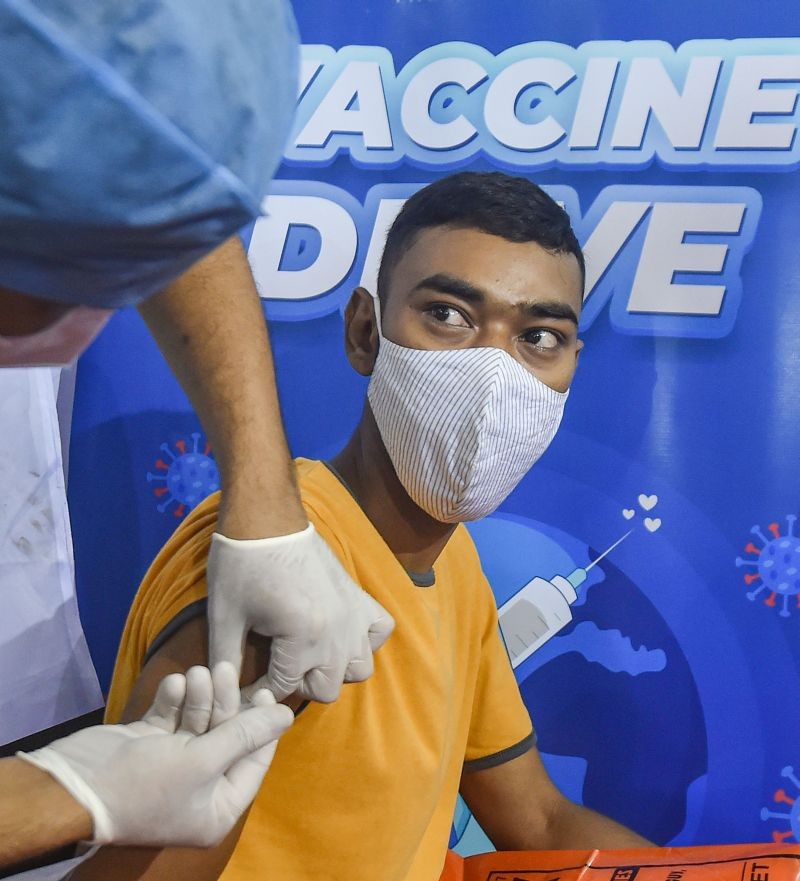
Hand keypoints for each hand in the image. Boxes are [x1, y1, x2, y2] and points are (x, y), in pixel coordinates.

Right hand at [17, 663, 292, 846]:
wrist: (73, 785)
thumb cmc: (146, 783)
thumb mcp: (204, 760)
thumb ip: (246, 734)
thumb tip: (287, 715)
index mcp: (217, 808)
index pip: (254, 761)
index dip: (261, 726)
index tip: (262, 692)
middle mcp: (198, 788)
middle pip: (226, 736)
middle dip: (224, 702)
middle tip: (222, 669)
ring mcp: (172, 764)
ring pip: (199, 721)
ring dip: (198, 696)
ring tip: (195, 674)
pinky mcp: (149, 745)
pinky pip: (172, 718)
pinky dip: (173, 700)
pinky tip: (172, 684)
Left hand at [208, 523, 394, 701]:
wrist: (266, 518)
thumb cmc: (241, 563)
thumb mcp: (224, 615)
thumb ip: (224, 660)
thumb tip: (220, 696)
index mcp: (303, 635)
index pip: (283, 687)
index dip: (257, 690)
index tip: (242, 685)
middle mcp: (337, 630)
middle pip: (325, 689)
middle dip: (298, 683)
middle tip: (277, 664)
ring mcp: (353, 613)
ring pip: (359, 669)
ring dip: (334, 668)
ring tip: (309, 654)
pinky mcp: (360, 597)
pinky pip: (380, 631)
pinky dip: (364, 639)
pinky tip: (339, 633)